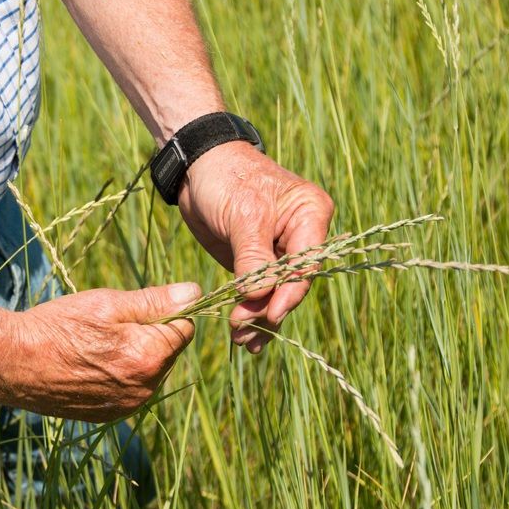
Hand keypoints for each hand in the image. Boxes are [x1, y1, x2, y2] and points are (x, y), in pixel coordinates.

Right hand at [0, 284, 201, 421]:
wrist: (13, 364)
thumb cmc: (58, 327)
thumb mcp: (107, 304)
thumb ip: (155, 301)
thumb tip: (195, 293)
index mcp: (149, 358)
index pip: (185, 327)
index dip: (166, 310)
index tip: (137, 305)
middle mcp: (144, 389)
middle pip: (168, 351)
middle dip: (151, 333)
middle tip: (109, 322)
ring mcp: (127, 406)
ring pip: (150, 371)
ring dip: (136, 354)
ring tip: (96, 343)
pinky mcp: (110, 415)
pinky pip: (131, 389)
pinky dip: (119, 374)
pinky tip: (90, 362)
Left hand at [178, 141, 333, 353]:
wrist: (198, 167)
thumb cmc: (227, 179)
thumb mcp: (243, 215)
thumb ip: (253, 257)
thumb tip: (259, 297)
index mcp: (310, 215)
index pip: (307, 263)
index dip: (289, 292)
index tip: (270, 313)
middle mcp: (301, 236)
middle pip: (292, 284)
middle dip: (268, 310)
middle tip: (242, 331)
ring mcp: (279, 251)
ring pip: (275, 293)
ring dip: (258, 318)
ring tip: (241, 341)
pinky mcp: (256, 262)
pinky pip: (258, 292)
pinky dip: (249, 312)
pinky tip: (242, 335)